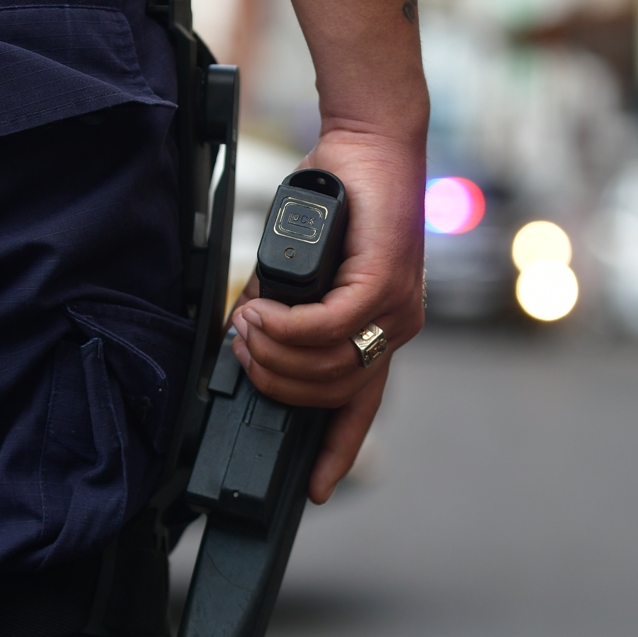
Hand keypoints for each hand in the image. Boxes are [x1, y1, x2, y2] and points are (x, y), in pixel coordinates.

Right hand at [230, 128, 424, 502]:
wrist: (368, 145)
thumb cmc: (338, 205)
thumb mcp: (301, 274)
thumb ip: (282, 314)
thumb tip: (246, 345)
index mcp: (380, 333)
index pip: (362, 408)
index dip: (337, 453)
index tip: (315, 491)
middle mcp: (395, 329)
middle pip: (330, 393)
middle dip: (275, 384)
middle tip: (241, 352)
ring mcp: (396, 309)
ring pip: (328, 365)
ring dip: (274, 353)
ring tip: (246, 326)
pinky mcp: (385, 282)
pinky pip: (329, 328)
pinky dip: (286, 326)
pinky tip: (261, 311)